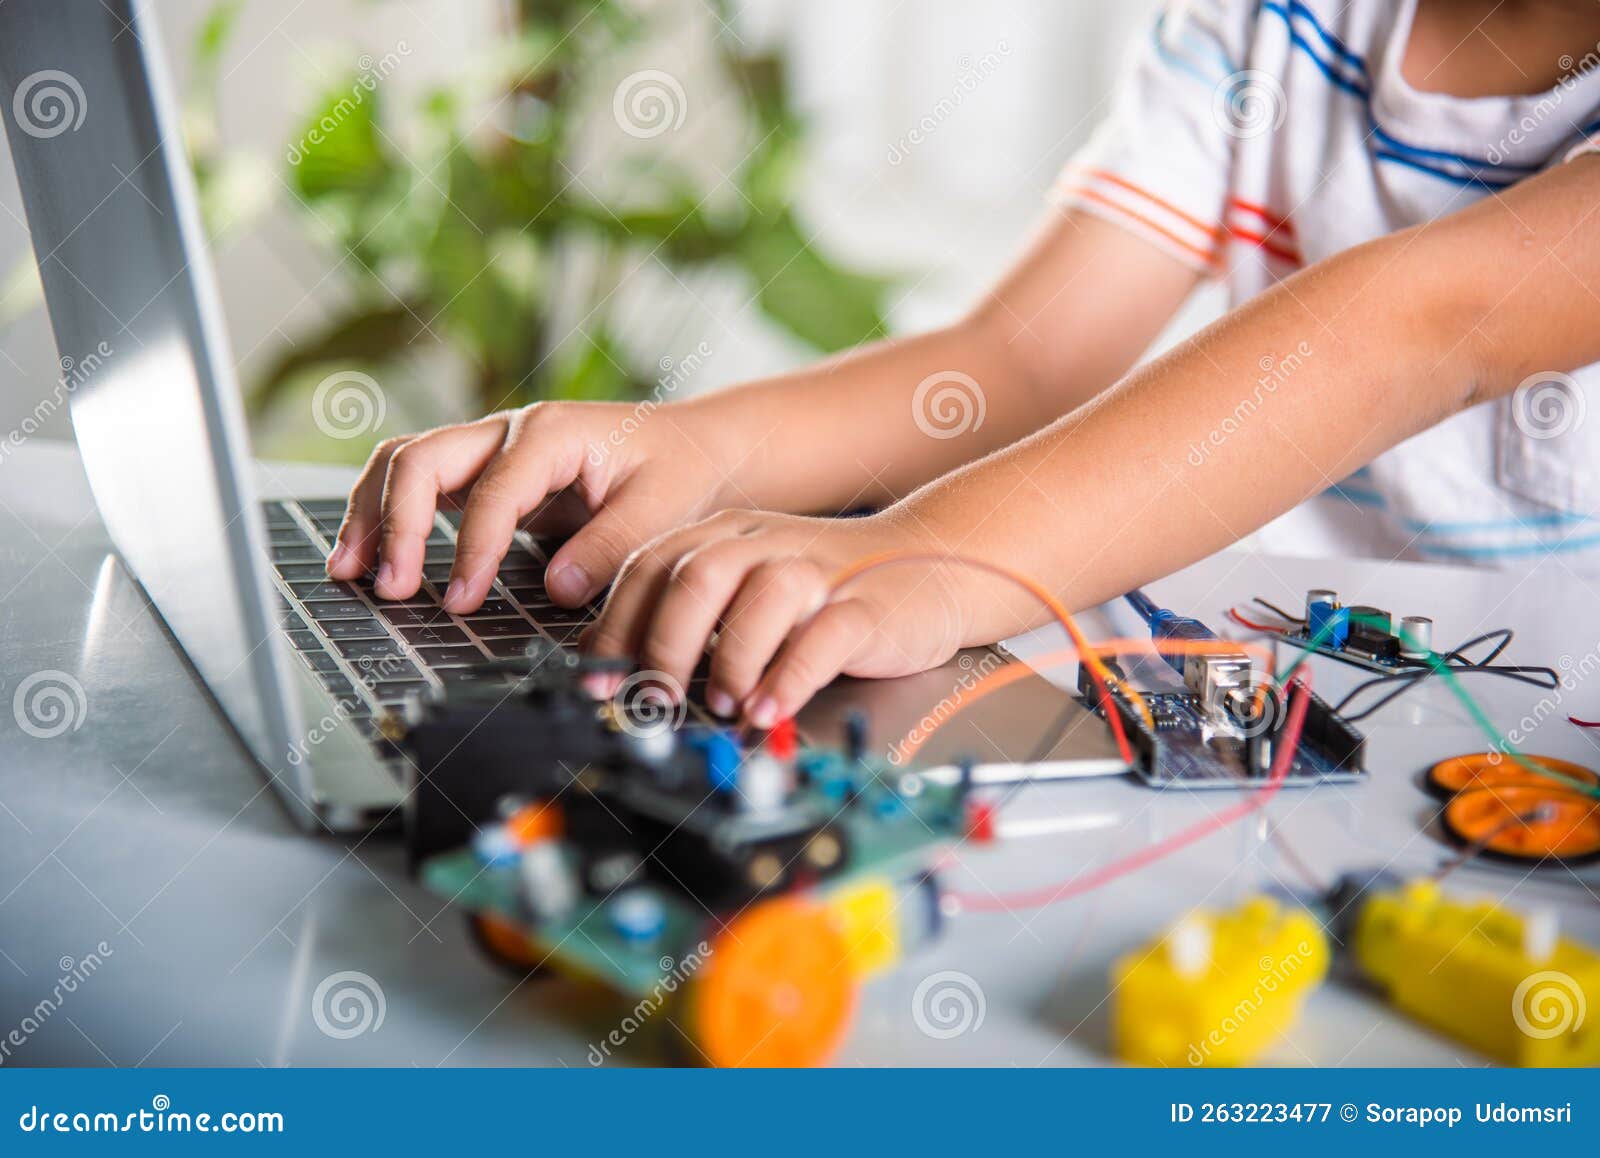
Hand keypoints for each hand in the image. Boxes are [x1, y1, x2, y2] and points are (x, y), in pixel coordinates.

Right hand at [326, 401, 741, 610]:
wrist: (690, 447)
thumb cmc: (679, 469)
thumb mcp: (663, 507)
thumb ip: (612, 546)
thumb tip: (558, 588)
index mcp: (552, 433)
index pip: (492, 492)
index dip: (471, 550)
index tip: (461, 602)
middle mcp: (509, 431)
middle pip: (423, 458)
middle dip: (397, 523)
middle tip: (391, 588)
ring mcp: (491, 448)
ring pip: (406, 463)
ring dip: (372, 514)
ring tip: (350, 571)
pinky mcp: (485, 472)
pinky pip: (420, 483)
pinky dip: (388, 515)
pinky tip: (372, 557)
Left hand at [584, 511, 976, 725]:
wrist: (933, 563)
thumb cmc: (827, 590)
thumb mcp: (750, 586)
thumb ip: (693, 614)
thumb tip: (623, 669)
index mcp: (725, 536)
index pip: (650, 568)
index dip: (617, 627)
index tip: (599, 681)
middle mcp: (766, 544)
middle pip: (695, 578)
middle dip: (664, 647)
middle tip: (657, 698)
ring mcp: (817, 572)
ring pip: (758, 599)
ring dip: (729, 659)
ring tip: (721, 703)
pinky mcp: (865, 608)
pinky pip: (820, 639)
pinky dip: (787, 679)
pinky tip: (767, 709)